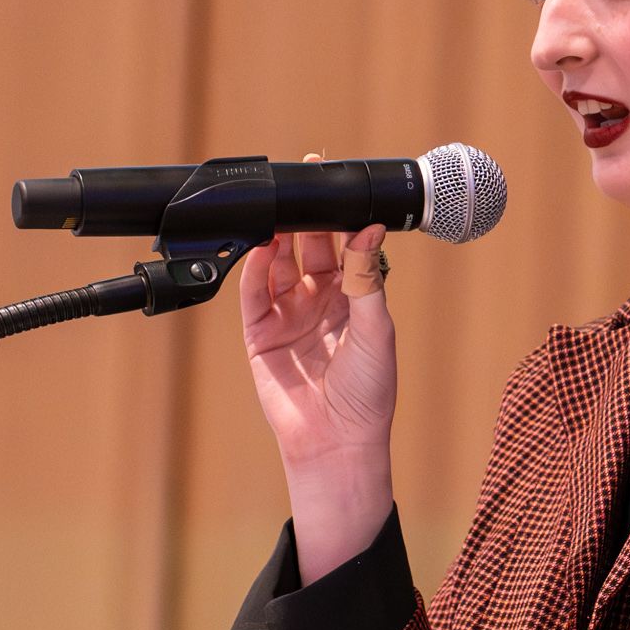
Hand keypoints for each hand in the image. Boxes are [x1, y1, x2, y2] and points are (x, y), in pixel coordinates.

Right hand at [239, 194, 397, 568]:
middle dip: (305, 219)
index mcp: (353, 297)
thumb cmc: (369, 393)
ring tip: (278, 214)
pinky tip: (259, 247)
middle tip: (303, 189)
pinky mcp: (260, 334)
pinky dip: (253, 269)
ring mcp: (288, 315)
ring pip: (277, 265)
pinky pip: (253, 294)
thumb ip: (367, 278)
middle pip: (309, 248)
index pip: (344, 246)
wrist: (337, 442)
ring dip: (276, 239)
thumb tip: (370, 230)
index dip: (339, 218)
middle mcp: (319, 301)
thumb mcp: (377, 330)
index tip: (337, 187)